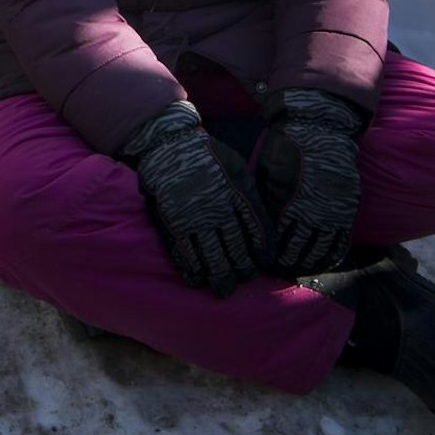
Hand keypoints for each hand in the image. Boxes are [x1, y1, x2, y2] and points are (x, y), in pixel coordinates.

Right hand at [123, 102, 269, 297]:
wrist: (169, 145)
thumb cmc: (208, 155)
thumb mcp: (238, 168)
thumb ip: (250, 196)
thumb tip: (263, 224)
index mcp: (238, 197)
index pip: (258, 233)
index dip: (263, 252)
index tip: (264, 263)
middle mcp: (219, 212)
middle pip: (235, 250)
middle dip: (242, 270)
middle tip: (243, 280)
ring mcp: (195, 220)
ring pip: (211, 256)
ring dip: (218, 276)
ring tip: (223, 289)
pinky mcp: (173, 223)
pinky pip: (184, 252)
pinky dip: (191, 268)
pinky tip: (195, 279)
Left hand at [254, 89, 364, 277]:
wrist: (320, 130)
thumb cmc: (285, 149)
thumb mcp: (266, 173)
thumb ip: (265, 201)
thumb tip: (260, 226)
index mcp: (289, 205)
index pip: (279, 241)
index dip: (271, 255)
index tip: (263, 265)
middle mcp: (313, 214)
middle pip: (300, 250)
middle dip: (289, 264)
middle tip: (280, 273)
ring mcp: (333, 213)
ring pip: (322, 250)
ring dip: (311, 263)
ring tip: (300, 270)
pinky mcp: (348, 208)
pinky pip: (342, 240)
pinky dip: (334, 254)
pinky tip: (326, 261)